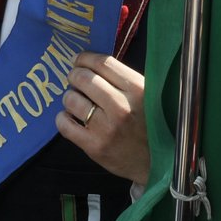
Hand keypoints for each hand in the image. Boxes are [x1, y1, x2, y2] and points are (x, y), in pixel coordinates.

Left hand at [55, 52, 148, 184]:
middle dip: (74, 75)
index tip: (78, 60)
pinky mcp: (95, 147)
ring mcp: (107, 128)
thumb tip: (91, 63)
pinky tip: (70, 117)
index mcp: (137, 89)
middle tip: (74, 79)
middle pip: (84, 78)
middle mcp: (121, 107)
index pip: (103, 64)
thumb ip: (123, 80)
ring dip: (69, 96)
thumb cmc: (151, 125)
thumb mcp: (148, 96)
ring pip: (71, 100)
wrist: (158, 162)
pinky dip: (62, 118)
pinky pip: (65, 125)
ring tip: (75, 100)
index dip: (85, 58)